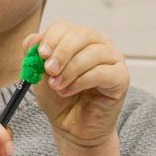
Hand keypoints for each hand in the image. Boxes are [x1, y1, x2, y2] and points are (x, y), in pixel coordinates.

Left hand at [23, 22, 128, 148]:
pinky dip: (81, 81)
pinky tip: (67, 91)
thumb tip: (34, 37)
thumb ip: (34, 56)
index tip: (40, 54)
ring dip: (70, 70)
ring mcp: (113, 60)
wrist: (72, 127)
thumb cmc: (59, 100)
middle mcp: (99, 44)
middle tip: (48, 70)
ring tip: (57, 86)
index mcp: (79, 39)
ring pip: (93, 53)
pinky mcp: (121, 78)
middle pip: (82, 35)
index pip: (66, 27)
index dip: (52, 38)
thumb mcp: (40, 77)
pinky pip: (101, 72)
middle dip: (62, 52)